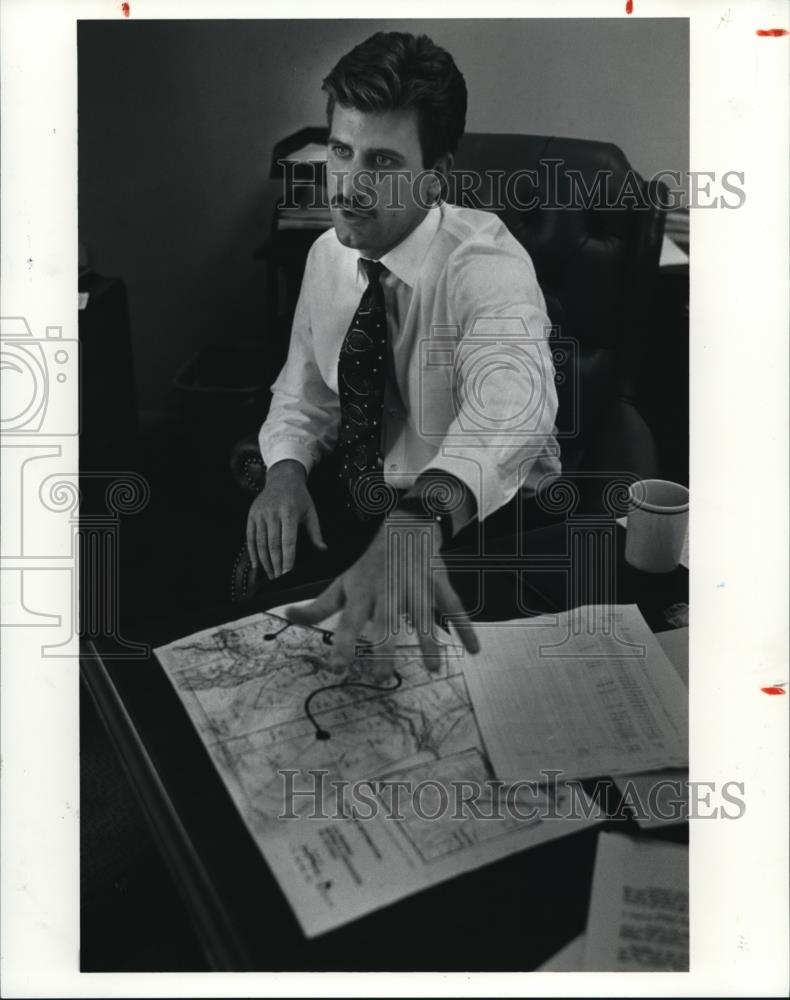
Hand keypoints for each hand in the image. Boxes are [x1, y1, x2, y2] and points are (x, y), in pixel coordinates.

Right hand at [246, 460, 326, 578]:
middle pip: (273, 544)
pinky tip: (257, 565)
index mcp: (290, 512)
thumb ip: (315, 532)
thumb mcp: (311, 512)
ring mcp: (260, 514)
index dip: (288, 558)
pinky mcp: (252, 515)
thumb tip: (323, 550)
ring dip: (265, 562)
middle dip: (276, 564)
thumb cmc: (300, 497)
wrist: (282, 478)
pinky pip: (250, 537)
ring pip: (261, 543)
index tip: (288, 573)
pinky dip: (253, 553)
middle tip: (279, 579)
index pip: (288, 541)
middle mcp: (273, 513)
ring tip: (271, 575)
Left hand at [286, 512, 478, 676]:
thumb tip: (286, 617)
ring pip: (422, 615)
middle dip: (384, 646)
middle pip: (386, 620)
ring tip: (431, 667)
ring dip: (428, 641)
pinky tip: (474, 650)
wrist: (404, 526)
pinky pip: (454, 606)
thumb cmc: (369, 565)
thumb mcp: (342, 583)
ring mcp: (415, 585)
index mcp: (363, 594)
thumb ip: (318, 607)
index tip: (336, 668)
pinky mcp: (437, 582)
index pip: (349, 622)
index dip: (341, 644)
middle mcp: (388, 590)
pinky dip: (465, 627)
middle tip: (382, 674)